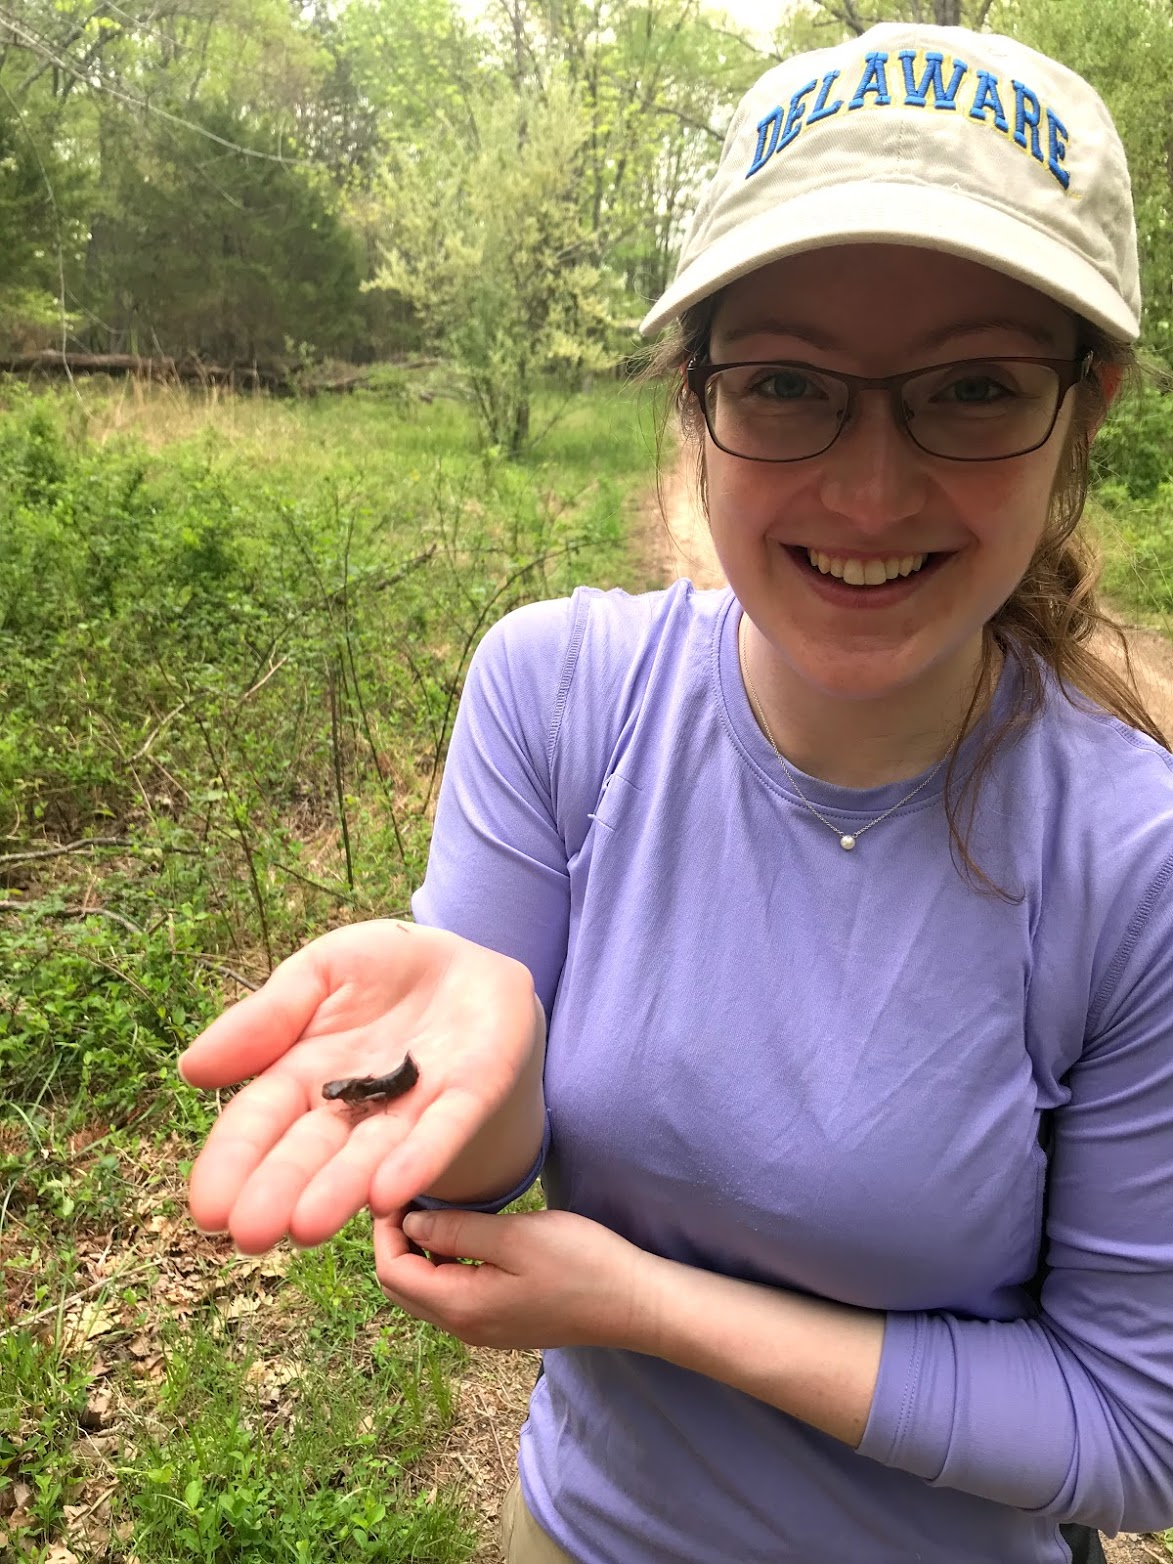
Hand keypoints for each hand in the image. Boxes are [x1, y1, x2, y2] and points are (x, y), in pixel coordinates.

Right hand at [179, 921, 539, 1252]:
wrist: (469, 967)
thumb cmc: (383, 972)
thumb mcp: (319, 972)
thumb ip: (266, 1017)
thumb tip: (192, 1069)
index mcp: (304, 1075)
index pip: (259, 1122)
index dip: (233, 1162)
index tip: (208, 1208)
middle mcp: (354, 1106)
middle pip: (310, 1152)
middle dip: (280, 1190)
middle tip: (249, 1234)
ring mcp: (412, 1106)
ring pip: (371, 1155)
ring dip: (341, 1189)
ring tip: (307, 1227)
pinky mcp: (470, 1094)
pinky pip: (442, 1129)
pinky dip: (417, 1159)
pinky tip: (389, 1190)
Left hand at [374, 1207, 650, 1350]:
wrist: (634, 1303)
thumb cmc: (581, 1264)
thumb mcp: (517, 1236)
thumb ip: (457, 1230)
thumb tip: (409, 1221)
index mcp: (461, 1307)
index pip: (393, 1271)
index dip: (385, 1229)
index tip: (396, 1187)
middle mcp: (463, 1327)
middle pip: (401, 1286)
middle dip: (394, 1240)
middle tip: (408, 1193)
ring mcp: (482, 1328)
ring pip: (424, 1290)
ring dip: (418, 1251)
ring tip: (434, 1206)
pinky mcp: (500, 1321)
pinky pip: (451, 1293)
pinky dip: (442, 1262)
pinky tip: (464, 1232)